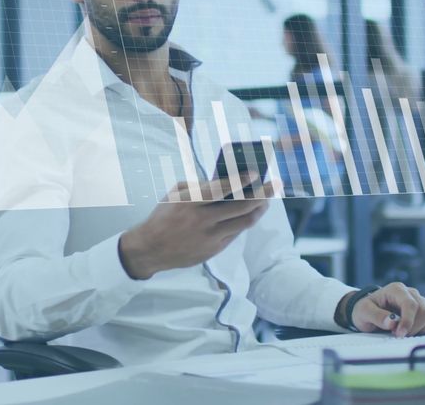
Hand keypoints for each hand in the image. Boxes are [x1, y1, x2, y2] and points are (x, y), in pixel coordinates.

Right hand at [118, 171, 272, 279]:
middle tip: (274, 185)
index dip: (240, 181)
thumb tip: (226, 181)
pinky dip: (244, 222)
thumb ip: (199, 187)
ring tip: (267, 200)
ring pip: (244, 222)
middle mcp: (202, 220)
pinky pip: (235, 234)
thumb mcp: (175, 194)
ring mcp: (209, 237)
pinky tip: (251, 213)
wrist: (150, 249)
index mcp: (189, 202)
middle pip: (240, 207)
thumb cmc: (163, 216)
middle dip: (261, 195)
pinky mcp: (213, 250)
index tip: (255, 173)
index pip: (220, 189)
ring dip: (259, 210)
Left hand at [350, 282, 424, 337]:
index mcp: (396, 289)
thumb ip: (376, 316)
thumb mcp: (363, 313)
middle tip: (399, 335)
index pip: (411, 304)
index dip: (408, 321)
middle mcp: (412, 293)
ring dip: (424, 329)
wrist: (368, 312)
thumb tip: (392, 322)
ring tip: (408, 333)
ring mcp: (422, 301)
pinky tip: (419, 332)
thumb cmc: (365, 311)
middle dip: (414, 328)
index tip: (399, 334)